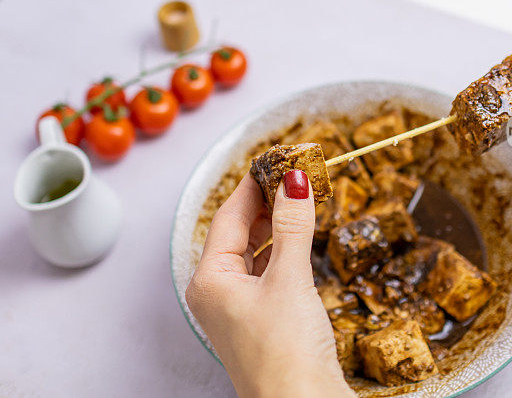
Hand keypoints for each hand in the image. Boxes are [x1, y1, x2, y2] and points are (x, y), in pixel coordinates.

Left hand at [185, 171, 352, 397]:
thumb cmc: (286, 355)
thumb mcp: (290, 280)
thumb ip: (293, 225)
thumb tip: (295, 181)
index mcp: (210, 279)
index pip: (228, 215)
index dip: (254, 183)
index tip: (277, 157)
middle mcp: (218, 291)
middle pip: (238, 230)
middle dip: (266, 201)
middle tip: (295, 173)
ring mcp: (239, 307)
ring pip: (254, 250)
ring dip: (277, 224)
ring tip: (301, 198)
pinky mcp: (263, 319)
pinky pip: (268, 270)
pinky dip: (284, 249)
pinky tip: (300, 237)